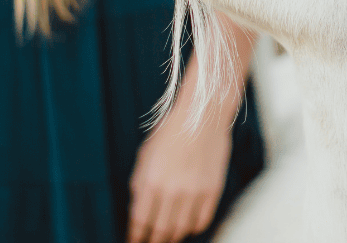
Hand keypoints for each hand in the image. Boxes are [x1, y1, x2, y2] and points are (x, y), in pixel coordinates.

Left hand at [127, 115, 231, 242]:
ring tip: (168, 237)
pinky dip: (193, 228)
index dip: (135, 236)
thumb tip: (137, 207)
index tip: (134, 241)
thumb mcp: (145, 155)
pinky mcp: (213, 190)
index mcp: (151, 181)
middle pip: (160, 230)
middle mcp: (172, 190)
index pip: (140, 221)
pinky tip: (188, 225)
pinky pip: (202, 220)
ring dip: (172, 237)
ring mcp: (194, 192)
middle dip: (153, 241)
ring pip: (181, 229)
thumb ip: (139, 184)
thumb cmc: (172, 131)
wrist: (201, 116)